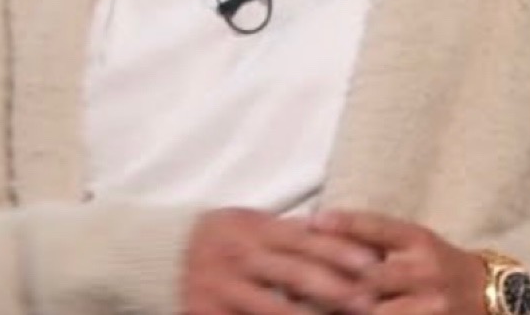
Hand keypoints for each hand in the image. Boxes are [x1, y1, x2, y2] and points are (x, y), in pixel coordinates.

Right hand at [182, 207, 380, 314]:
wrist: (157, 253)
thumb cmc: (219, 238)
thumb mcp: (249, 223)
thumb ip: (289, 231)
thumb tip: (342, 232)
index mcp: (252, 228)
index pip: (303, 238)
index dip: (338, 251)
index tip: (371, 263)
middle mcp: (237, 256)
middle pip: (293, 274)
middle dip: (334, 290)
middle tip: (367, 302)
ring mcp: (220, 288)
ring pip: (271, 309)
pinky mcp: (205, 314)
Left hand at [309, 210, 487, 314]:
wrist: (491, 296)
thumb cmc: (438, 265)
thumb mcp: (415, 243)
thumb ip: (375, 239)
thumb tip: (317, 228)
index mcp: (419, 241)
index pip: (379, 227)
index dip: (346, 224)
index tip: (314, 221)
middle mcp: (426, 272)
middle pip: (373, 275)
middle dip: (336, 280)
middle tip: (295, 279)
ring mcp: (432, 306)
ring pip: (377, 311)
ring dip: (344, 309)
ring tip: (307, 308)